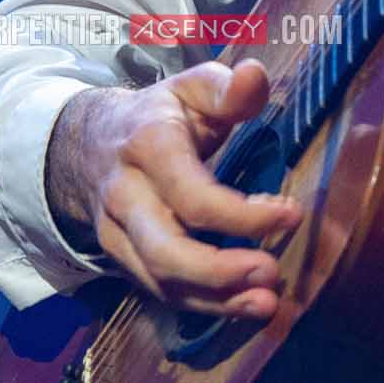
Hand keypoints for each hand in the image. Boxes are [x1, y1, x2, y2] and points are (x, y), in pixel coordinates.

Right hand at [45, 59, 300, 321]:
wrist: (91, 144)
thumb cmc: (160, 116)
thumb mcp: (192, 88)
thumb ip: (227, 88)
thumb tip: (255, 76)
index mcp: (147, 146)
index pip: (191, 194)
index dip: (241, 215)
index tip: (292, 214)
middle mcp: (125, 195)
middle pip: (165, 250)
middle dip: (219, 271)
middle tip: (272, 273)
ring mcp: (117, 233)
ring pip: (161, 280)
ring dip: (216, 299)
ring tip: (267, 303)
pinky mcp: (122, 259)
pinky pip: (159, 291)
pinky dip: (203, 305)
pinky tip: (243, 305)